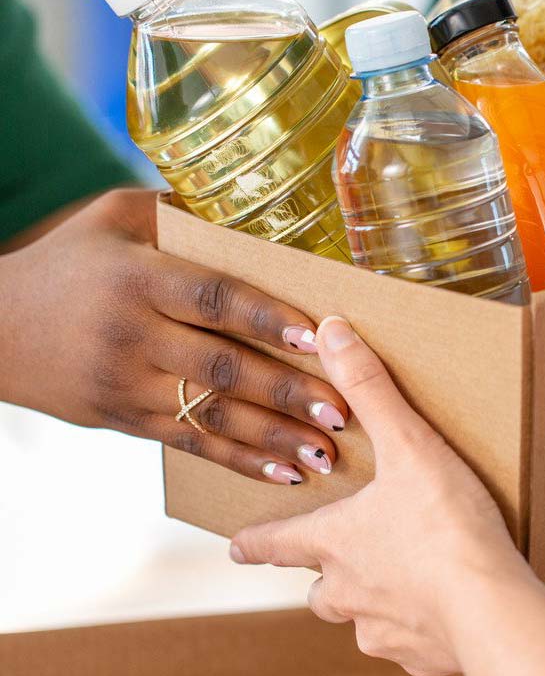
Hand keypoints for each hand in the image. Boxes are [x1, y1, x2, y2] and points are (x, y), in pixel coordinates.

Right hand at [0, 188, 348, 483]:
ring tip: (327, 454)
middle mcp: (134, 336)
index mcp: (138, 279)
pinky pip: (189, 444)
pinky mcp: (124, 421)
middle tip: (345, 410)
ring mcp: (127, 386)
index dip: (267, 317)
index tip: (318, 335)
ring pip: (211, 416)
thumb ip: (176, 211)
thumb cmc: (68, 261)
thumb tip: (250, 203)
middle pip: (222, 367)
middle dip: (287, 392)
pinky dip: (239, 460)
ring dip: (274, 438)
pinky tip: (283, 472)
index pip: (213, 298)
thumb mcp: (112, 218)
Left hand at [230, 315, 527, 675]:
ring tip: (412, 582)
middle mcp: (348, 594)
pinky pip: (413, 644)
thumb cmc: (445, 526)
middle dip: (330, 576)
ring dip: (379, 602)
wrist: (490, 609)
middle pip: (321, 590)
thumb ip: (370, 388)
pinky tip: (448, 610)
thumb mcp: (408, 445)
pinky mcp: (423, 660)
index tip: (235, 547)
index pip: (278, 543)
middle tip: (352, 560)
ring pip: (364, 621)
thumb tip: (329, 331)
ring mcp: (383, 633)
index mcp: (336, 543)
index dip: (255, 542)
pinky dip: (423, 628)